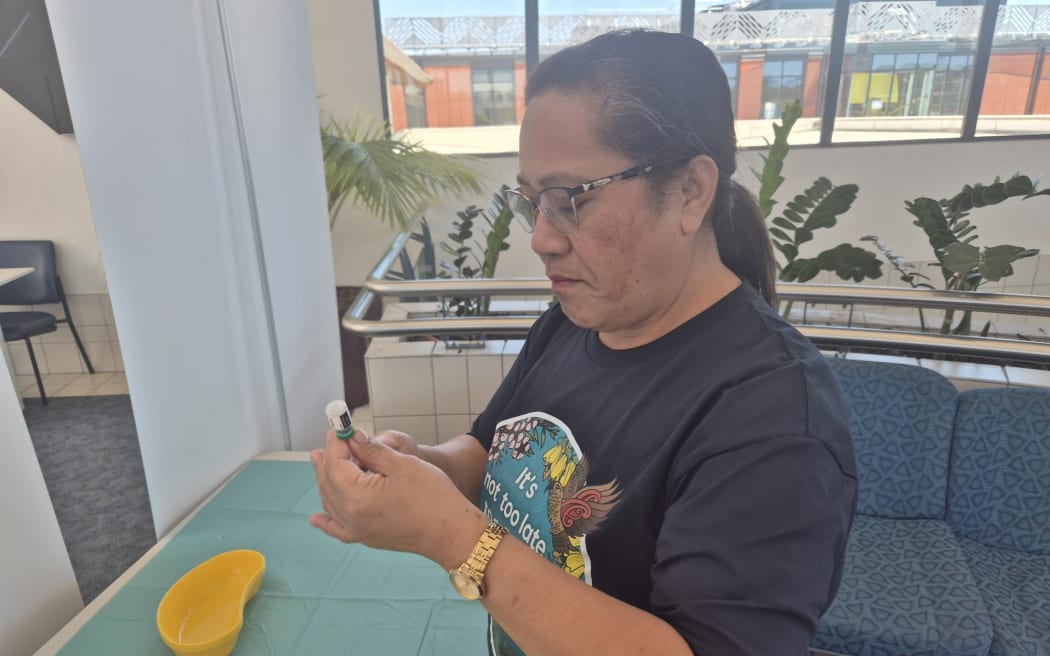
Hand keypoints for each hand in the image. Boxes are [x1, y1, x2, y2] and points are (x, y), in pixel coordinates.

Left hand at [309, 430, 487, 569]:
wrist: (451, 532)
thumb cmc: (433, 496)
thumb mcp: (402, 464)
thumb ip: (371, 451)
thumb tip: (352, 438)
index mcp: (357, 496)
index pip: (336, 464)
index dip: (336, 444)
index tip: (339, 429)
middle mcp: (351, 516)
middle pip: (329, 483)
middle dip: (328, 459)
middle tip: (329, 441)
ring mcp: (357, 530)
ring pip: (331, 502)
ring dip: (325, 480)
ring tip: (320, 462)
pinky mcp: (367, 538)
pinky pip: (338, 529)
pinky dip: (326, 521)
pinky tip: (316, 519)